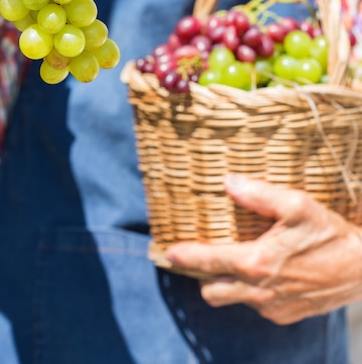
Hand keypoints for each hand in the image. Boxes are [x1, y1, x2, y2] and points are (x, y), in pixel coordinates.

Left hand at [165, 174, 361, 324]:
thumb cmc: (328, 233)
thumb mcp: (296, 204)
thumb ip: (259, 194)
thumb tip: (228, 182)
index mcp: (257, 262)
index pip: (208, 261)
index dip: (185, 256)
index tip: (169, 251)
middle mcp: (259, 290)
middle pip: (211, 291)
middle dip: (202, 275)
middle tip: (205, 254)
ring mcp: (272, 306)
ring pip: (234, 298)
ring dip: (229, 281)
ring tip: (239, 258)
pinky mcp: (285, 315)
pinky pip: (257, 304)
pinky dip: (253, 289)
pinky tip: (267, 270)